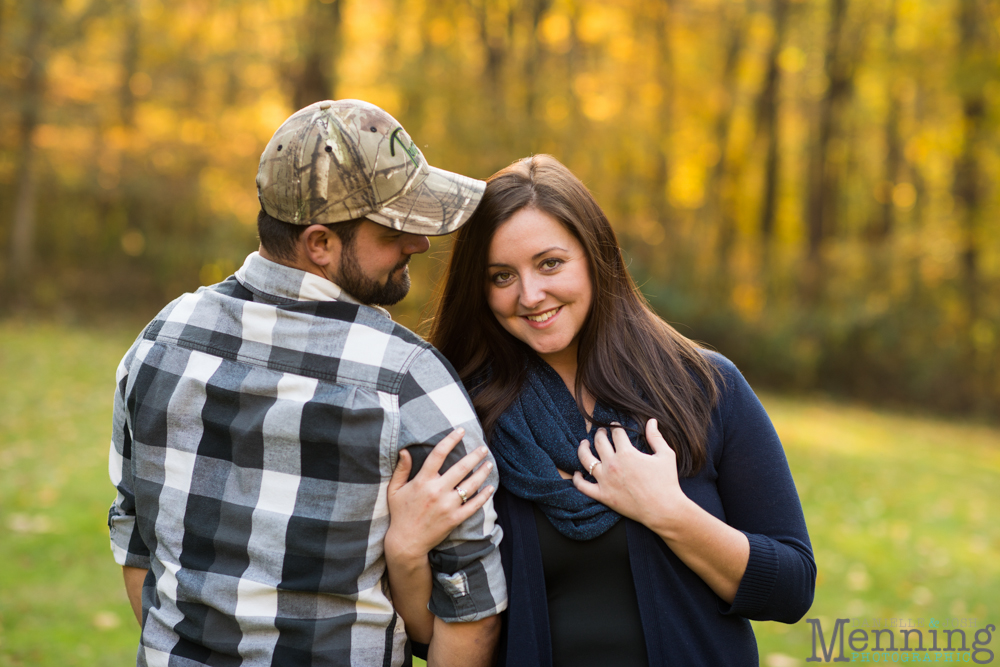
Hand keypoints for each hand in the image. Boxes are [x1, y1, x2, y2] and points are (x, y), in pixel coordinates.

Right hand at [385, 428, 494, 561]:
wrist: (406, 543)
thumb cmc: (400, 514)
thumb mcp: (394, 490)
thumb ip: (401, 469)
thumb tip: (404, 450)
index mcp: (422, 481)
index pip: (438, 454)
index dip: (450, 440)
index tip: (460, 431)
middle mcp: (437, 491)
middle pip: (461, 467)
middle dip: (474, 455)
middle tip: (483, 447)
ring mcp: (447, 505)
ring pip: (470, 485)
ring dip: (482, 473)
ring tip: (489, 464)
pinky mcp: (455, 519)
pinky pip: (474, 505)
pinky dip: (484, 496)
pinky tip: (491, 488)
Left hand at [573, 419, 691, 533]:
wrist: (664, 509)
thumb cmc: (667, 482)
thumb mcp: (666, 455)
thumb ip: (656, 437)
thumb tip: (651, 420)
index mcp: (627, 453)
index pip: (616, 433)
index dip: (616, 427)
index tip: (615, 426)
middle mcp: (613, 465)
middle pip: (599, 442)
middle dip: (600, 433)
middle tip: (601, 432)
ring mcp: (605, 480)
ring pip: (586, 460)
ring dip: (583, 448)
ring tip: (584, 444)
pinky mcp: (603, 496)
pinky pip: (583, 486)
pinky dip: (577, 479)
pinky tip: (577, 473)